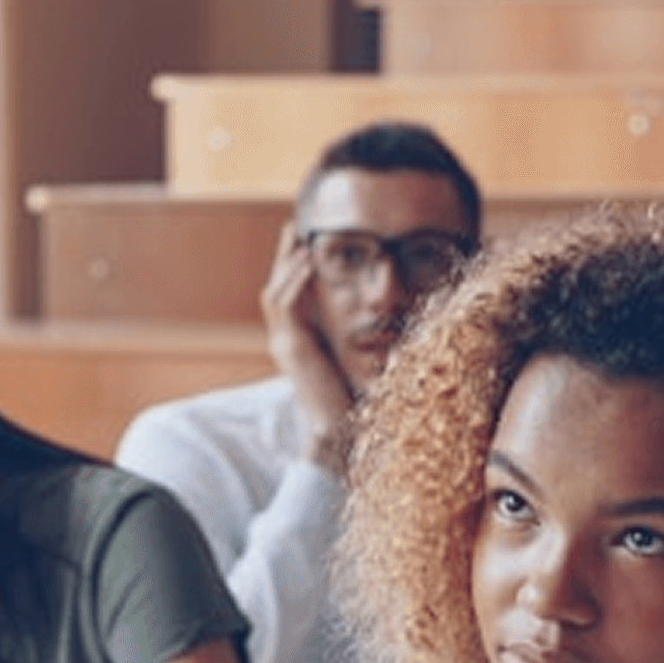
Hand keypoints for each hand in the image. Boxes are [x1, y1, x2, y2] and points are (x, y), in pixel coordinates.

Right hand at [259, 221, 355, 467]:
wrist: (339, 435)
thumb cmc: (354, 406)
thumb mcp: (358, 364)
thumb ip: (363, 343)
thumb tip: (389, 320)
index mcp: (299, 347)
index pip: (289, 300)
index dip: (295, 271)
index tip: (307, 245)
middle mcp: (286, 345)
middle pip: (276, 290)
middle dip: (284, 258)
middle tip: (295, 228)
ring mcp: (285, 347)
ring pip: (274, 294)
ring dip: (286, 264)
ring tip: (300, 239)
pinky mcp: (292, 349)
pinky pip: (284, 306)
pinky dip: (294, 282)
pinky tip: (307, 263)